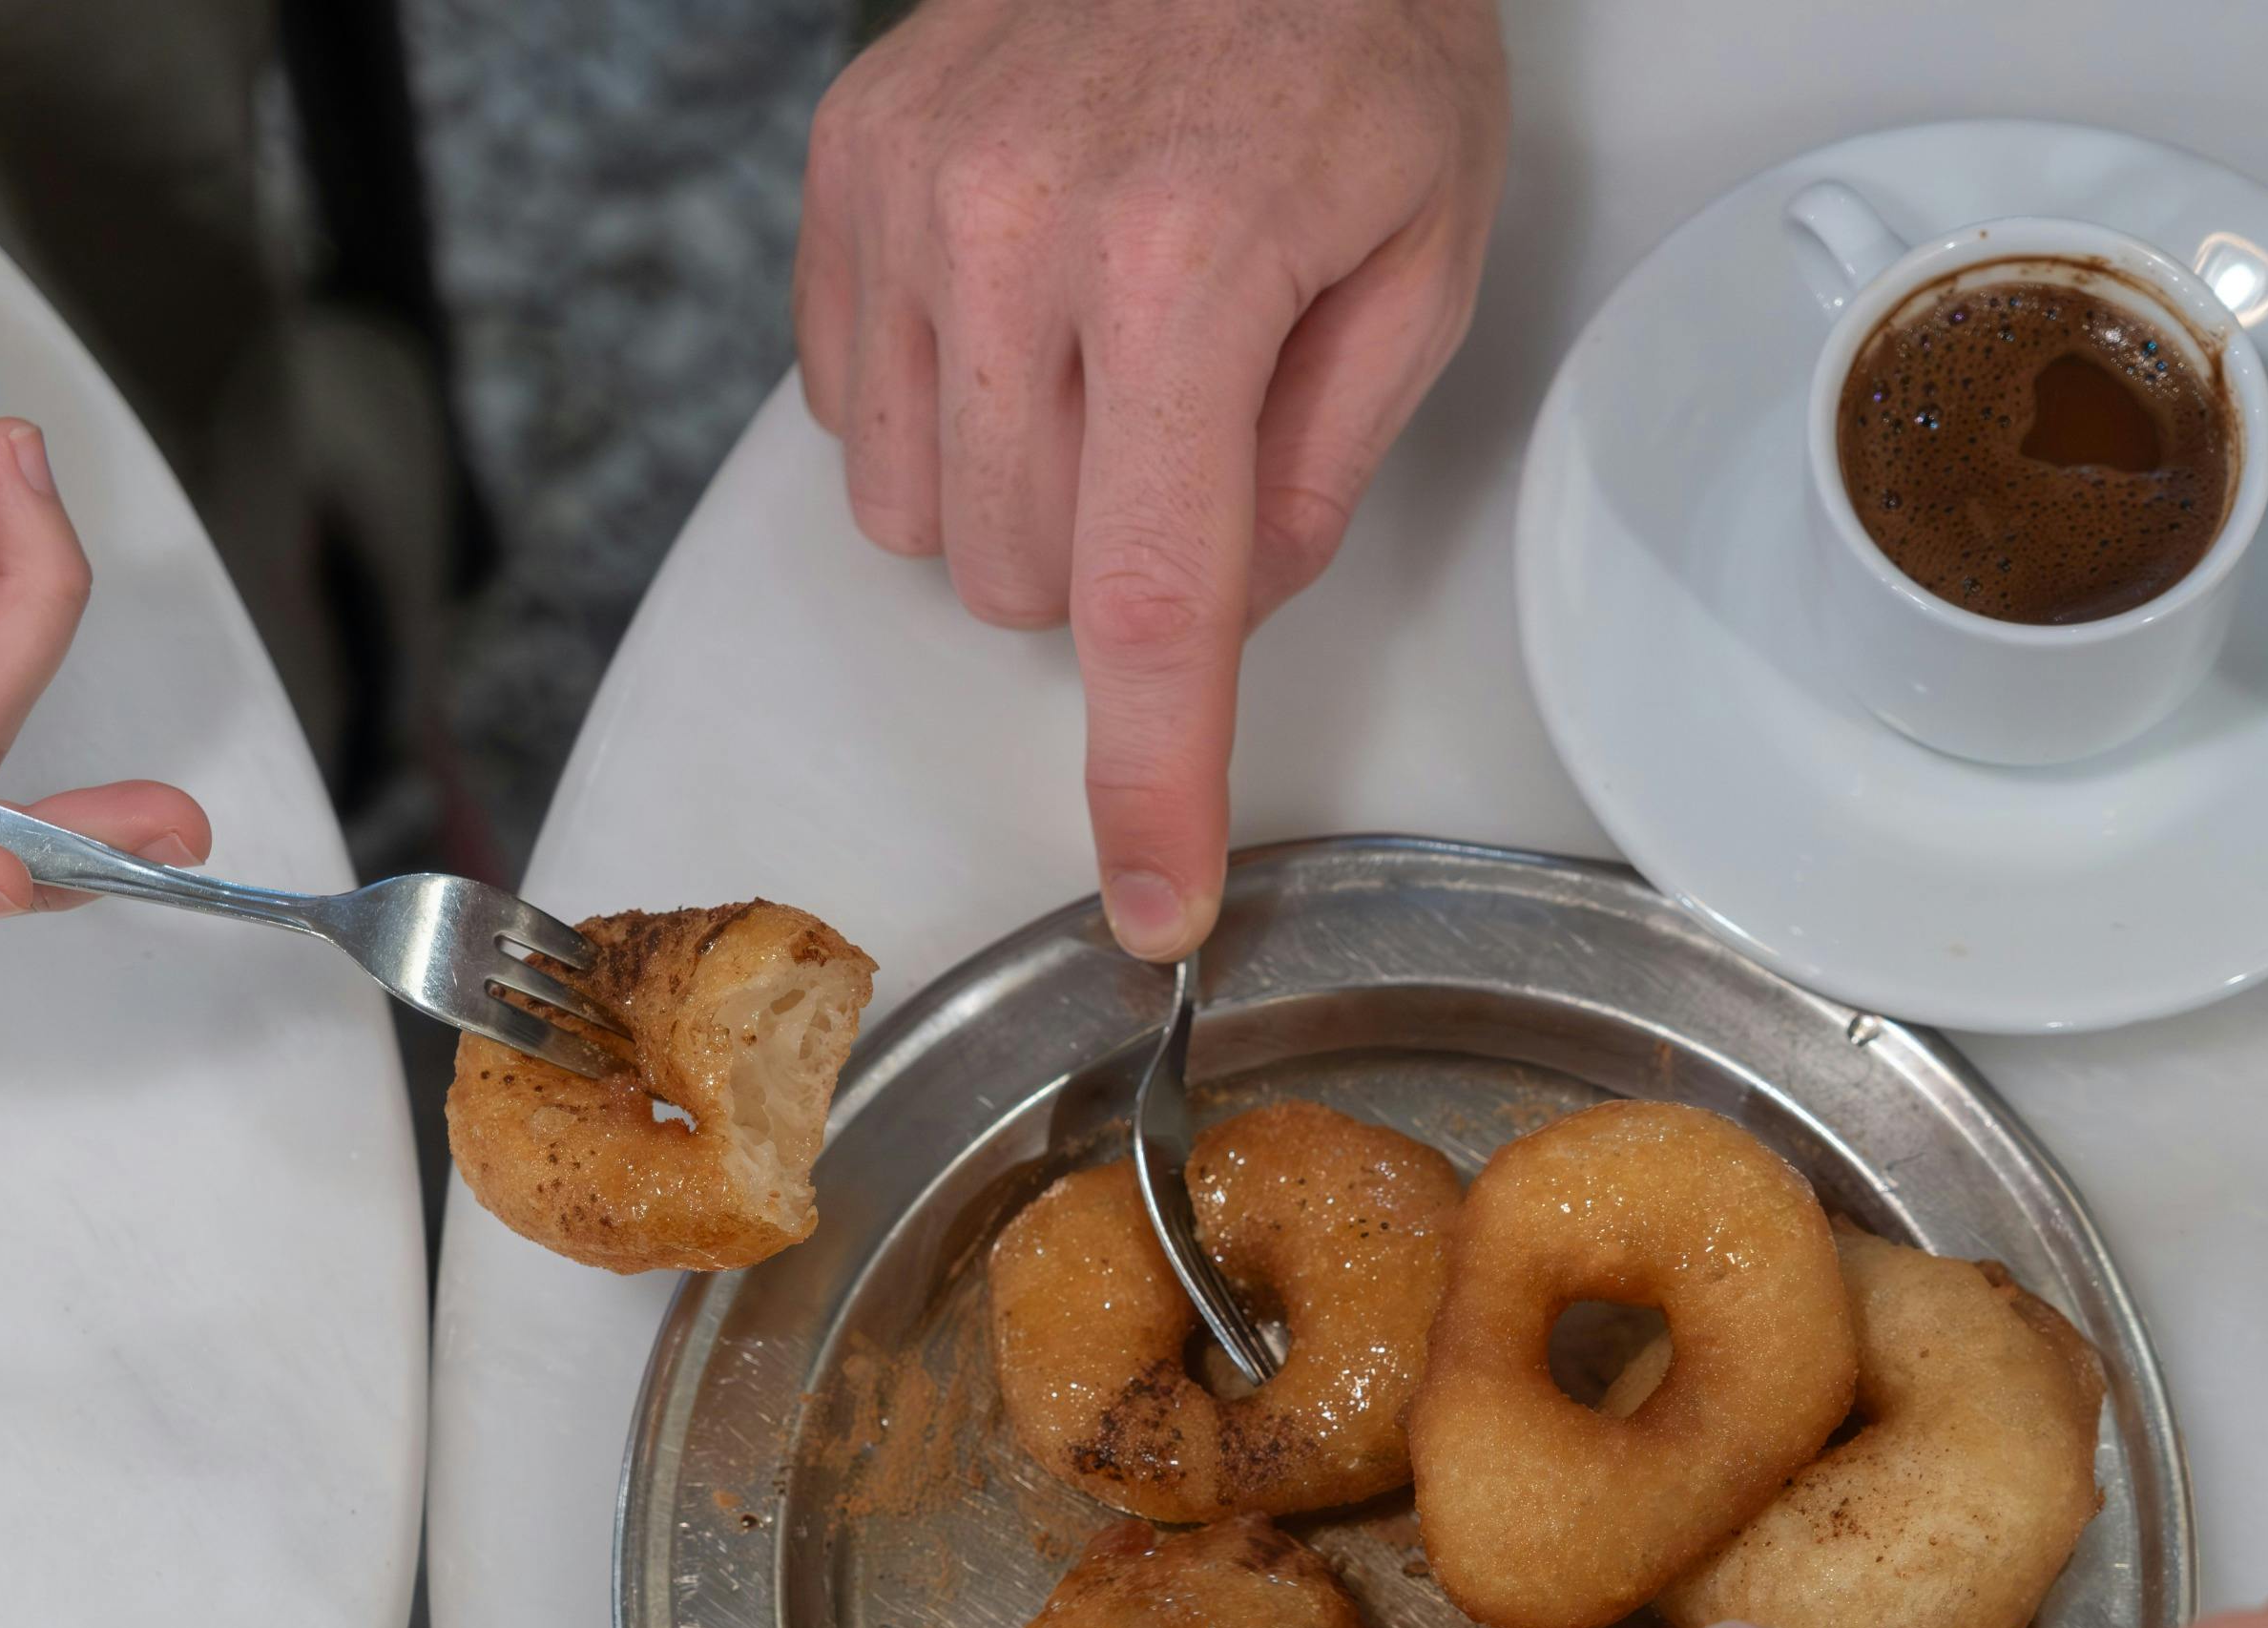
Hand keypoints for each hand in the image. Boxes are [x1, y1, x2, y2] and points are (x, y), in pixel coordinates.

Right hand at [797, 0, 1504, 958]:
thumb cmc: (1357, 46)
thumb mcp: (1424, 266)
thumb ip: (1318, 475)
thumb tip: (1216, 629)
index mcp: (1186, 271)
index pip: (1151, 606)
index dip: (1152, 783)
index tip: (1152, 901)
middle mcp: (1015, 233)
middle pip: (1019, 582)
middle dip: (1109, 566)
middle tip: (1193, 436)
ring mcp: (907, 193)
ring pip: (916, 517)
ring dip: (1015, 494)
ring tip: (1106, 358)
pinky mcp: (843, 164)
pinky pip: (845, 406)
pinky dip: (938, 407)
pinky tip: (1023, 311)